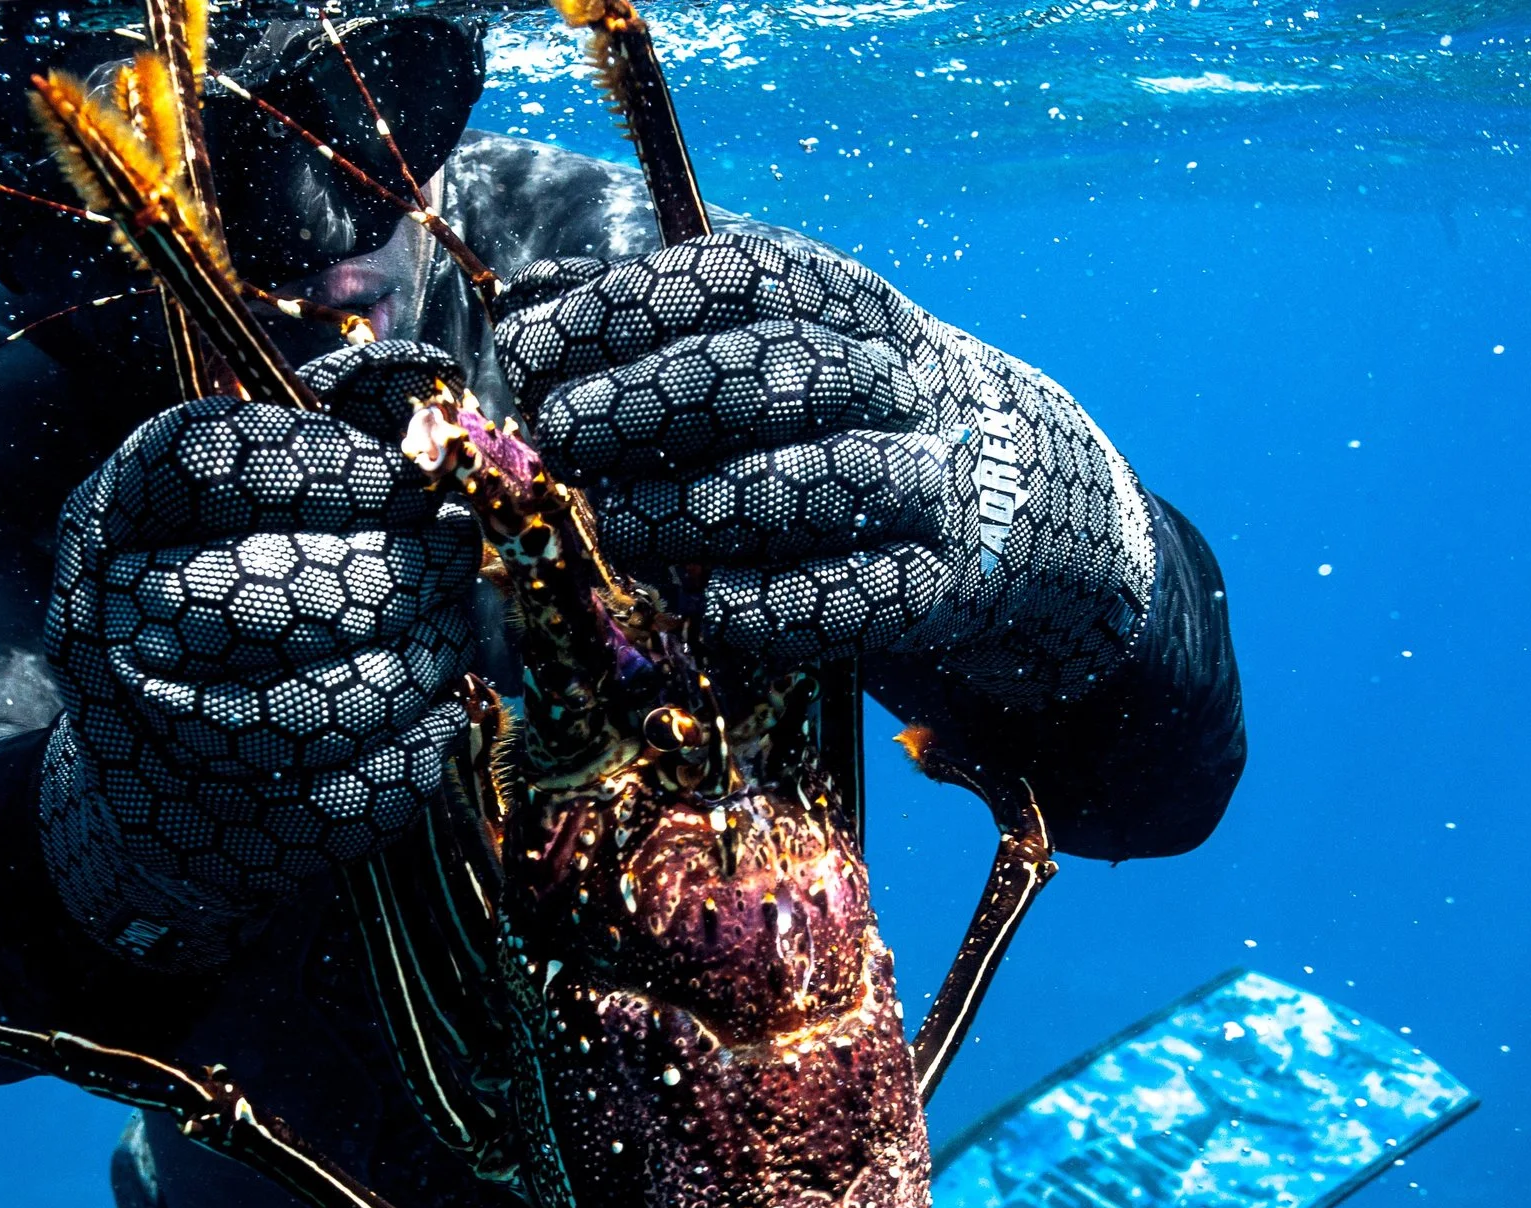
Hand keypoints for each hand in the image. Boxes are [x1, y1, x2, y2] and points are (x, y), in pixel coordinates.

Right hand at [39, 342, 477, 968]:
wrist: (153, 782)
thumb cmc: (220, 598)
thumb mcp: (237, 499)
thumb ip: (324, 430)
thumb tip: (427, 377)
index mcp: (111, 519)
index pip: (221, 461)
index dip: (338, 463)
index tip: (412, 475)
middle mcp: (116, 629)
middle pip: (293, 587)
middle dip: (410, 568)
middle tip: (457, 556)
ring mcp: (169, 743)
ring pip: (339, 696)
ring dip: (429, 657)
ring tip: (453, 632)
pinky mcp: (237, 836)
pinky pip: (368, 784)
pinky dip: (425, 743)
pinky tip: (435, 711)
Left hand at [492, 235, 1155, 711]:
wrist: (1004, 495)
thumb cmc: (832, 417)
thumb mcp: (765, 342)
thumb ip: (652, 323)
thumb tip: (526, 298)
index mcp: (838, 302)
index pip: (736, 276)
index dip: (629, 306)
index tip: (534, 349)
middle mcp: (891, 379)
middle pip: (776, 370)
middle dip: (654, 402)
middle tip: (562, 436)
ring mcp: (926, 479)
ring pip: (824, 483)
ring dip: (708, 507)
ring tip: (619, 525)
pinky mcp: (938, 583)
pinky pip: (865, 595)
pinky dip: (784, 606)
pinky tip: (714, 609)